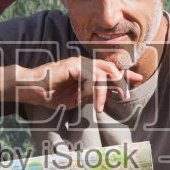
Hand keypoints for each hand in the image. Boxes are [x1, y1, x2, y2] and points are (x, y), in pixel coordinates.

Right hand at [18, 56, 143, 113]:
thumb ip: (91, 95)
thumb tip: (108, 96)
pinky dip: (92, 89)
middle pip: (111, 68)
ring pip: (103, 73)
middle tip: (126, 95)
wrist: (31, 90)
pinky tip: (85, 98)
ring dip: (105, 91)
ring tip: (100, 106)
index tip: (138, 80)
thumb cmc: (49, 94)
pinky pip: (91, 76)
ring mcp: (79, 63)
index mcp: (86, 71)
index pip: (109, 71)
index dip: (124, 75)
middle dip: (122, 81)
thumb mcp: (75, 99)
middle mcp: (85, 64)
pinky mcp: (73, 64)